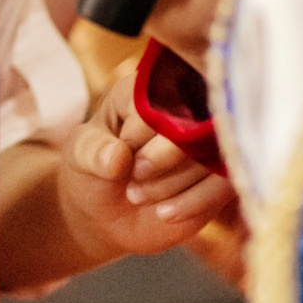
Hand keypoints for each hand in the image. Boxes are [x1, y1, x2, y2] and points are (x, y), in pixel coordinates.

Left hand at [60, 63, 237, 262]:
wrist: (108, 213)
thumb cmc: (94, 169)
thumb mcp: (79, 157)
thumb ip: (93, 152)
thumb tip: (118, 156)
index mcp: (146, 89)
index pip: (159, 99)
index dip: (139, 133)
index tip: (119, 154)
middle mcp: (183, 107)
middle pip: (192, 123)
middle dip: (161, 159)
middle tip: (132, 178)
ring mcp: (206, 141)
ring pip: (209, 156)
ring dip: (170, 184)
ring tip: (136, 195)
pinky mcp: (221, 173)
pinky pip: (223, 185)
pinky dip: (193, 202)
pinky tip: (163, 213)